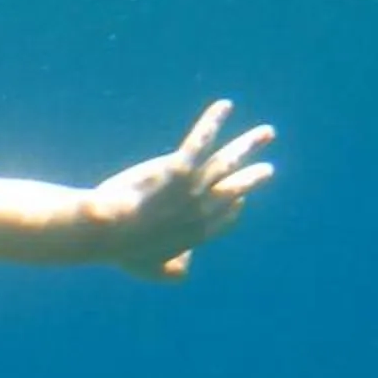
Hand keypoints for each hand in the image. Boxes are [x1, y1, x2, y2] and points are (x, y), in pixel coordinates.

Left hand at [91, 101, 276, 280]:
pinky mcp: (180, 166)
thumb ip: (169, 271)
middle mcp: (204, 208)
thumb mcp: (148, 268)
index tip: (240, 200)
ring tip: (267, 133)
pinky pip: (202, 139)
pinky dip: (214, 121)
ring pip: (229, 161)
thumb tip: (187, 267)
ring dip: (249, 145)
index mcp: (198, 232)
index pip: (226, 217)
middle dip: (254, 177)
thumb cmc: (122, 249)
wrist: (109, 231)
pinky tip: (224, 105)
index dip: (234, 206)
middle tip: (267, 170)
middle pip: (237, 188)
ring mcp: (194, 186)